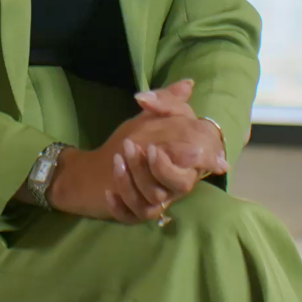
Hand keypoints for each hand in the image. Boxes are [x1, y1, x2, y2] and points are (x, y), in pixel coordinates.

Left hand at [44, 81, 228, 223]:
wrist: (101, 166)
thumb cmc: (136, 140)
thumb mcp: (153, 117)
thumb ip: (168, 100)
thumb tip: (187, 84)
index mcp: (186, 162)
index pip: (201, 163)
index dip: (195, 158)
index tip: (173, 144)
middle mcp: (174, 185)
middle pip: (178, 186)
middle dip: (158, 168)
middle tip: (133, 146)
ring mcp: (155, 201)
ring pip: (153, 202)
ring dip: (133, 181)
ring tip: (117, 159)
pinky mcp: (133, 213)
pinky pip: (132, 218)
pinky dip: (121, 207)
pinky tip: (109, 192)